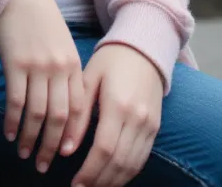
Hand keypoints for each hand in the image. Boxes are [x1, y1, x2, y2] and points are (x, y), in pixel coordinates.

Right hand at [0, 0, 88, 172]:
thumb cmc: (41, 22)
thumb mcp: (62, 44)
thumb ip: (66, 72)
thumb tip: (66, 108)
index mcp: (72, 64)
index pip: (78, 109)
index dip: (72, 135)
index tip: (67, 155)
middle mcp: (57, 68)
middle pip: (58, 117)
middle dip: (52, 146)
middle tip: (44, 166)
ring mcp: (36, 67)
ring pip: (36, 114)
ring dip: (30, 139)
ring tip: (24, 154)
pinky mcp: (15, 64)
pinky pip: (15, 101)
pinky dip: (12, 121)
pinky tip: (8, 133)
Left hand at [72, 44, 163, 186]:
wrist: (144, 48)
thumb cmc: (111, 61)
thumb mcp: (89, 80)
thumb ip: (78, 115)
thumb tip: (65, 149)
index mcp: (118, 104)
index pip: (104, 149)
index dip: (89, 171)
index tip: (74, 183)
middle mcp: (137, 118)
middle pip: (118, 162)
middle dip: (99, 181)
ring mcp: (149, 125)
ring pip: (132, 165)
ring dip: (113, 181)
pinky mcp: (155, 127)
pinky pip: (142, 158)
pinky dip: (128, 173)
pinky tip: (113, 178)